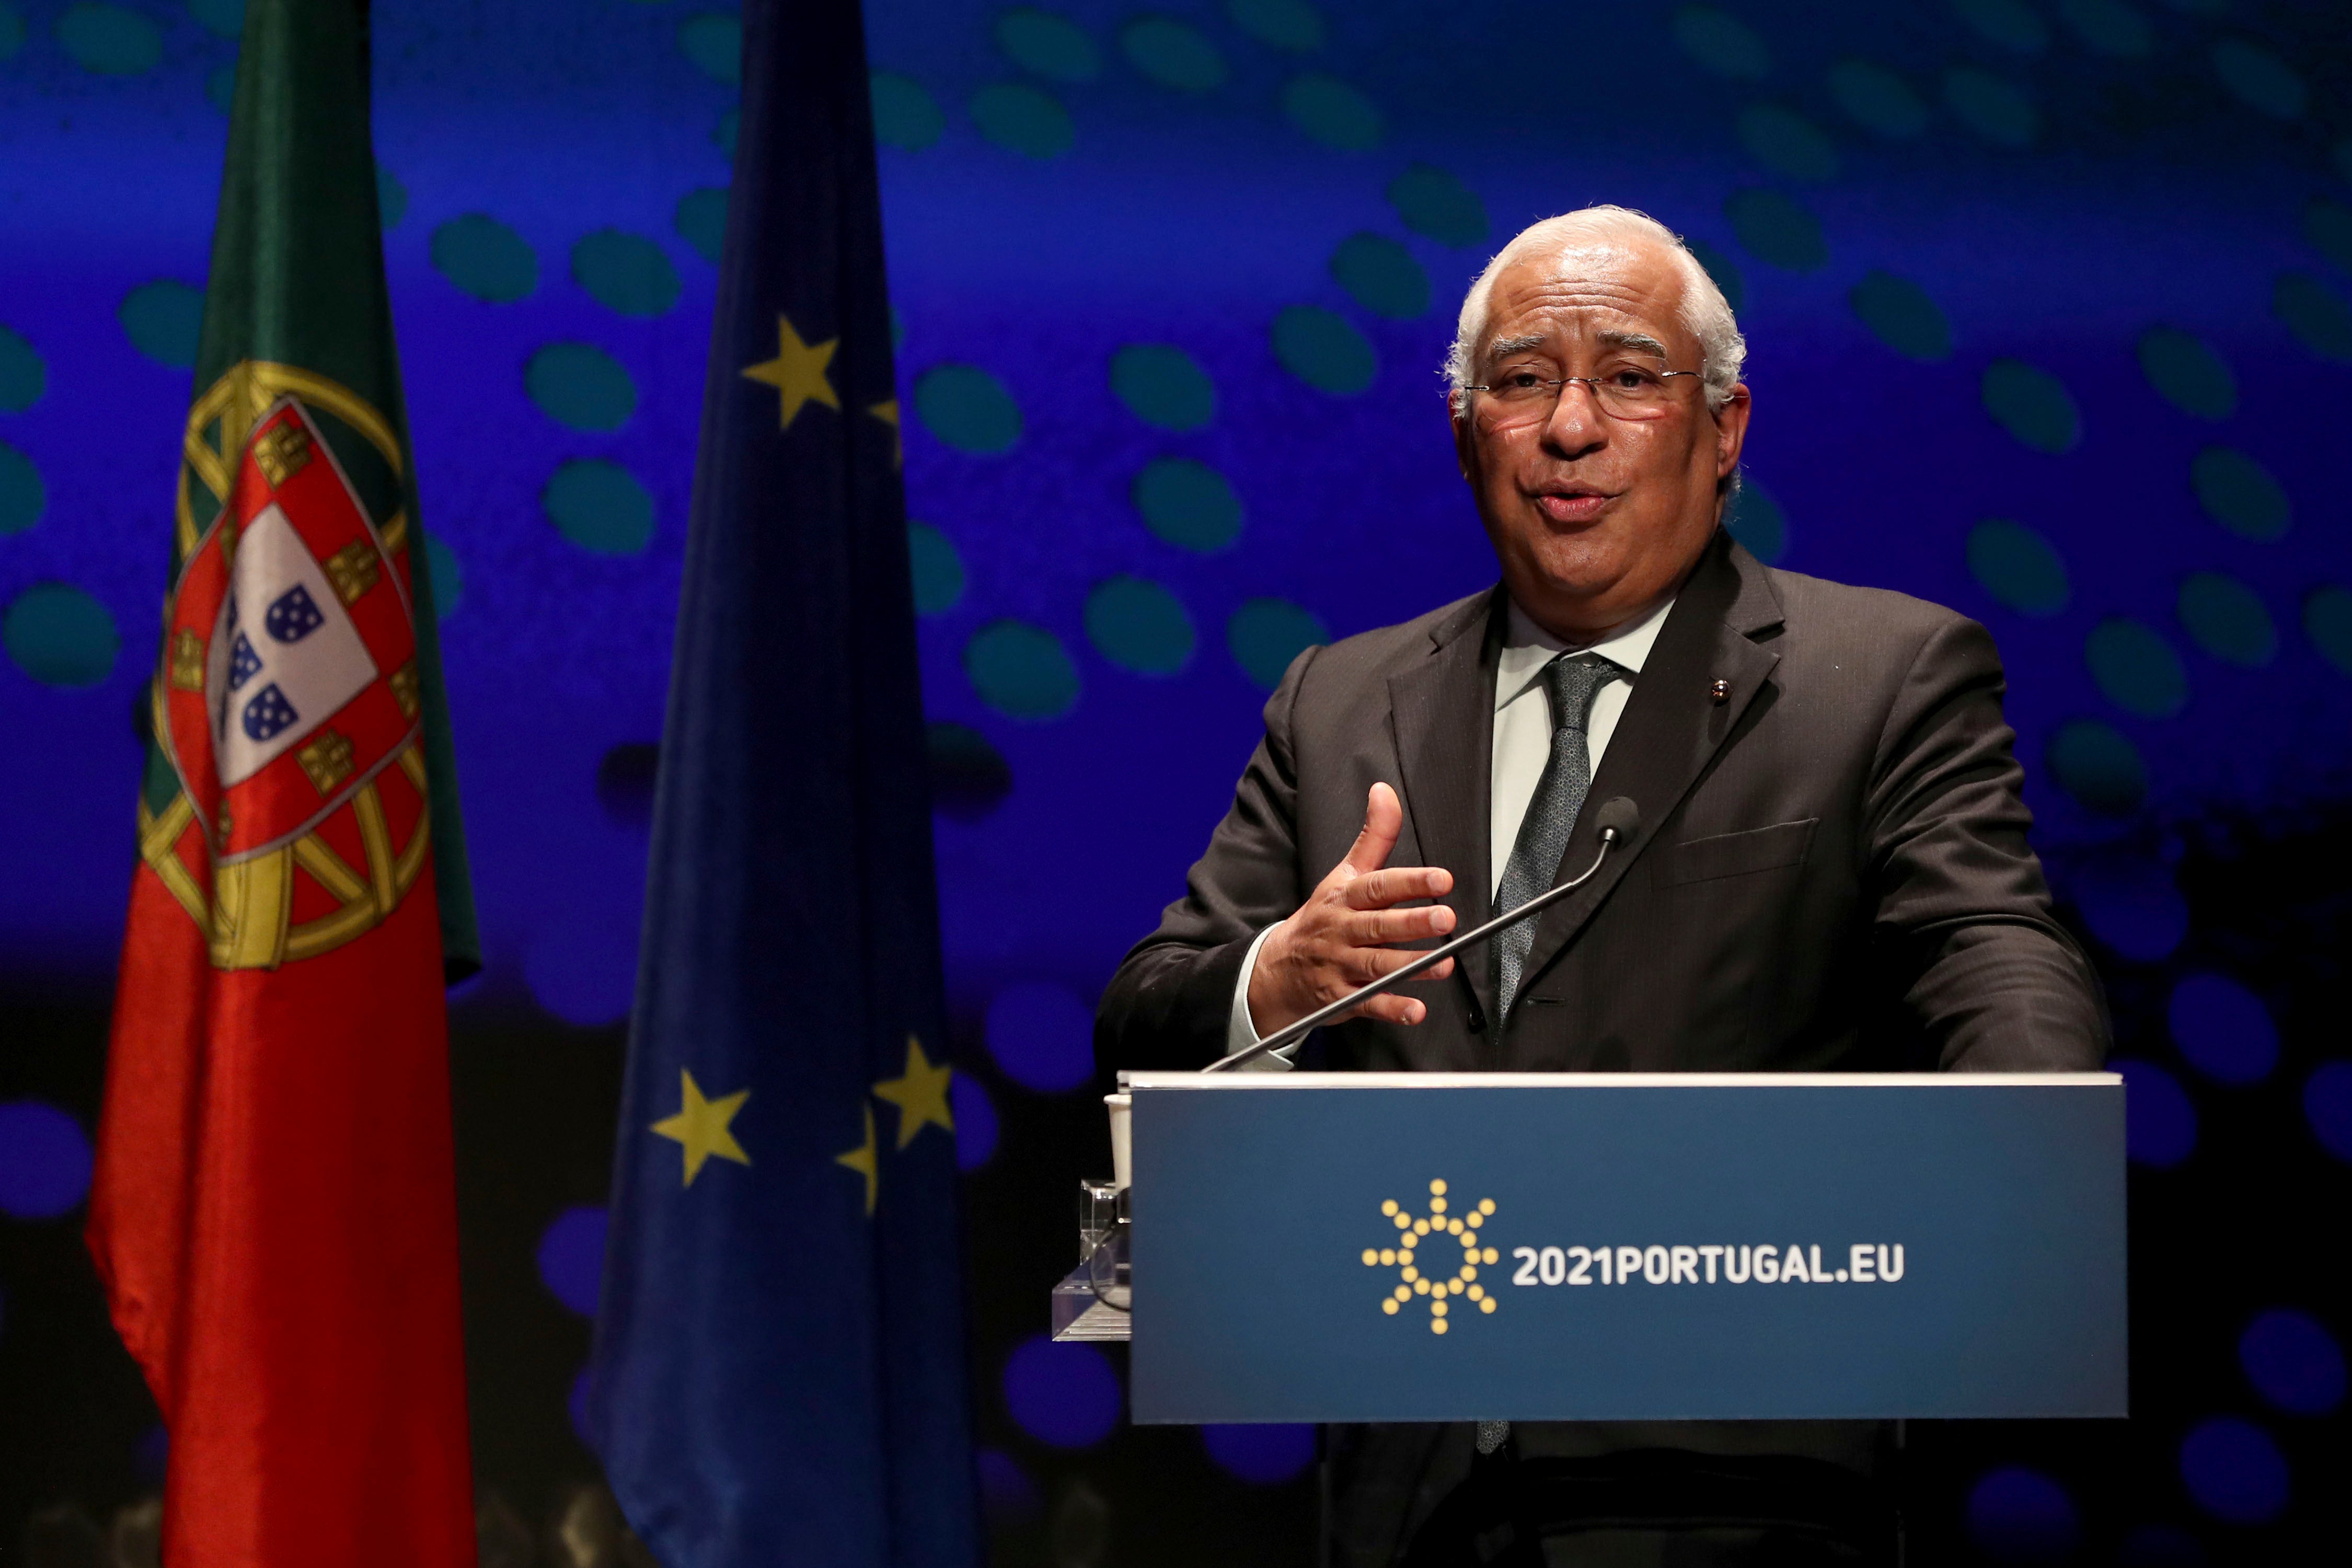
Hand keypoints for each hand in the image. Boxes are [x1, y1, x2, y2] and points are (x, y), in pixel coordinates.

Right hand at [1247, 782, 1456, 1036]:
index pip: (1378, 886)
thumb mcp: (1341, 875)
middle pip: (1378, 925)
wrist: (1274, 971)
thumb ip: (1372, 838)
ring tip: (1443, 965)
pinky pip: (1367, 1004)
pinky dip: (1391, 1008)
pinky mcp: (1340, 998)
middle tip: (1446, 918)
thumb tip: (1384, 791)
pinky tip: (1416, 1009)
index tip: (1441, 878)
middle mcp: (1341, 930)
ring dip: (1410, 965)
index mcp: (1344, 897)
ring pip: (1377, 965)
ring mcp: (1339, 965)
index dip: (1410, 881)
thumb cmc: (1320, 919)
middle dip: (1412, 922)